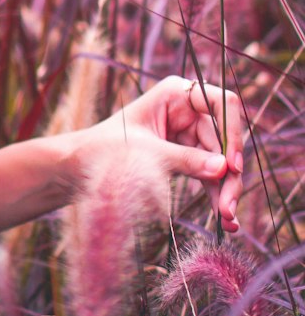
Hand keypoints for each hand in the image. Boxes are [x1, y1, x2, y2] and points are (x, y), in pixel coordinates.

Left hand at [87, 74, 243, 231]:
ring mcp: (189, 132)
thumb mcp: (147, 154)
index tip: (232, 166)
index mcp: (176, 93)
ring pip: (221, 161)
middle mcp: (188, 109)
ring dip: (226, 191)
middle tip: (229, 209)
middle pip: (224, 140)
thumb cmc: (107, 148)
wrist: (82, 165)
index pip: (222, 103)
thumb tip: (224, 168)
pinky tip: (224, 220)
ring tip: (228, 221)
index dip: (233, 132)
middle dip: (229, 175)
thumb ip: (185, 159)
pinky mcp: (187, 154)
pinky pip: (210, 173)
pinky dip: (216, 194)